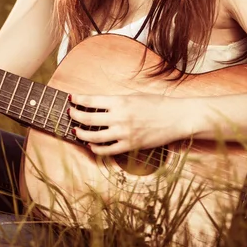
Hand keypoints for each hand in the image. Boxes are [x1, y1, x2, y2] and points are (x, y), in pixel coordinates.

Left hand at [68, 93, 192, 154]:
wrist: (176, 117)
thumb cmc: (157, 104)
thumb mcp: (134, 96)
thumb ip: (116, 101)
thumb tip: (98, 104)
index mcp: (120, 101)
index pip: (92, 100)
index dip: (79, 100)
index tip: (72, 99)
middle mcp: (120, 117)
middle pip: (88, 118)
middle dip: (75, 115)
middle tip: (70, 113)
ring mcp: (124, 133)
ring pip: (94, 137)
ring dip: (81, 134)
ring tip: (76, 130)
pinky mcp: (130, 146)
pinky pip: (107, 150)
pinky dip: (96, 148)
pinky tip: (91, 145)